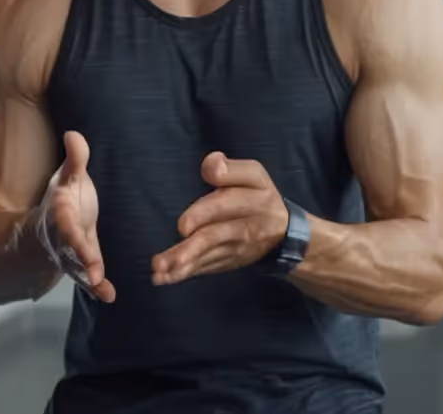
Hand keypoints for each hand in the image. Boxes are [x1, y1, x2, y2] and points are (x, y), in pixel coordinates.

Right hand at [36, 131, 114, 302]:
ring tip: (102, 288)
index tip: (78, 236)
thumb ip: (75, 159)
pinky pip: (88, 279)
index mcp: (61, 213)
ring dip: (90, 278)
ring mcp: (72, 254)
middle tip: (94, 273)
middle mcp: (64, 236)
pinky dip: (97, 289)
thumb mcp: (67, 177)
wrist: (48, 223)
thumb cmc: (63, 198)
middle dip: (83, 260)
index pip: (65, 222)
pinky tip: (109, 296)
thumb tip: (74, 134)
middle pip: (72, 249)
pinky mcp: (82, 264)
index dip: (70, 230)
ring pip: (78, 268)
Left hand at [151, 151, 289, 286]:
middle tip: (161, 261)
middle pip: (212, 238)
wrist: (284, 234)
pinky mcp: (224, 263)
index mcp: (250, 202)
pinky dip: (183, 275)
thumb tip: (211, 164)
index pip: (225, 206)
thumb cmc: (261, 197)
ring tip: (158, 273)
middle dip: (187, 250)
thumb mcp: (255, 175)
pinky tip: (163, 278)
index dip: (203, 215)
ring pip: (206, 258)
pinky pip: (203, 269)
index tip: (182, 227)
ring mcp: (232, 251)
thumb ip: (232, 169)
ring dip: (181, 267)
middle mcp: (241, 230)